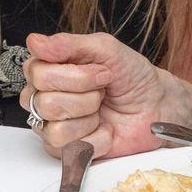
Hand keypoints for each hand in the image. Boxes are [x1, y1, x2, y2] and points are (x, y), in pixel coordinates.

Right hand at [21, 31, 169, 158]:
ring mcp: (54, 125)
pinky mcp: (67, 150)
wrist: (156, 105)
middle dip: (85, 96)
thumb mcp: (105, 49)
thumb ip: (69, 44)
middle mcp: (45, 96)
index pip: (36, 73)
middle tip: (103, 91)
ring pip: (55, 129)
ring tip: (102, 110)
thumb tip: (35, 41)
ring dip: (89, 118)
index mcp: (50, 68)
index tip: (100, 71)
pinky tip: (105, 129)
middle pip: (44, 102)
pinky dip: (98, 138)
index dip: (72, 75)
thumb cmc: (131, 76)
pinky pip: (71, 149)